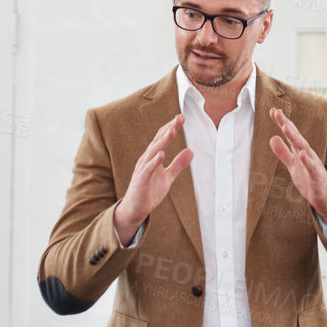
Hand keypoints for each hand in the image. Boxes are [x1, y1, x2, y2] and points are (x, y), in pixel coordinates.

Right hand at [112, 114, 193, 243]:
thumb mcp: (168, 177)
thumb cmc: (149, 191)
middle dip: (169, 129)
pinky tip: (162, 154)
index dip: (171, 127)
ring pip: (153, 152)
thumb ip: (178, 164)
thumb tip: (191, 151)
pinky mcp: (140, 181)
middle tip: (179, 118)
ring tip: (172, 130)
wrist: (135, 209)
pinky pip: (147, 170)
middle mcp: (146, 160)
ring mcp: (142, 169)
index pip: (161, 138)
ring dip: (162, 141)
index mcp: (152, 157)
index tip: (181, 117)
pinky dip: (154, 162)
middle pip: (158, 141)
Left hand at [270, 108, 326, 227]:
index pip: (291, 134)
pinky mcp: (317, 177)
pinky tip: (302, 153)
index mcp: (301, 151)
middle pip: (296, 137)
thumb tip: (272, 138)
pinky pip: (312, 168)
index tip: (272, 110)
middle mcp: (308, 155)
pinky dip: (307, 160)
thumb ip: (283, 152)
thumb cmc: (309, 180)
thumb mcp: (292, 165)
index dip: (282, 122)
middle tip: (277, 112)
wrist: (326, 198)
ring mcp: (313, 165)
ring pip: (304, 149)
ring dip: (295, 138)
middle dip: (287, 124)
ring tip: (286, 127)